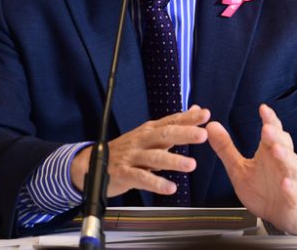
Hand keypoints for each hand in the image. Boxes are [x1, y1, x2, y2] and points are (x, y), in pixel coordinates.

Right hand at [71, 105, 210, 197]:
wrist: (90, 164)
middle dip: (184, 134)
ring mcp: (132, 156)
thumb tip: (196, 109)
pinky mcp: (124, 173)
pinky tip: (170, 188)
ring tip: (191, 165)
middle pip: (165, 134)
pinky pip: (141, 178)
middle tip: (203, 135)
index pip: (172, 120)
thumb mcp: (150, 134)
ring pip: (155, 157)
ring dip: (174, 160)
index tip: (205, 115)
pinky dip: (156, 183)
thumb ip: (174, 124)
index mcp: (150, 130)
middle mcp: (142, 140)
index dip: (188, 118)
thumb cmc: (127, 150)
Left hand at [206, 104, 296, 234]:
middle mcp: (282, 161)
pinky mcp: (293, 196)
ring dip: (284, 156)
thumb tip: (211, 126)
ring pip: (291, 164)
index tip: (263, 109)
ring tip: (276, 150)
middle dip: (275, 135)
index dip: (269, 120)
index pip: (272, 131)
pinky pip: (293, 190)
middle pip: (283, 144)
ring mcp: (290, 178)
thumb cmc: (262, 189)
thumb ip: (226, 148)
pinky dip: (289, 186)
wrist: (281, 215)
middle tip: (266, 128)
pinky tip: (285, 183)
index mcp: (269, 152)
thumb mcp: (238, 168)